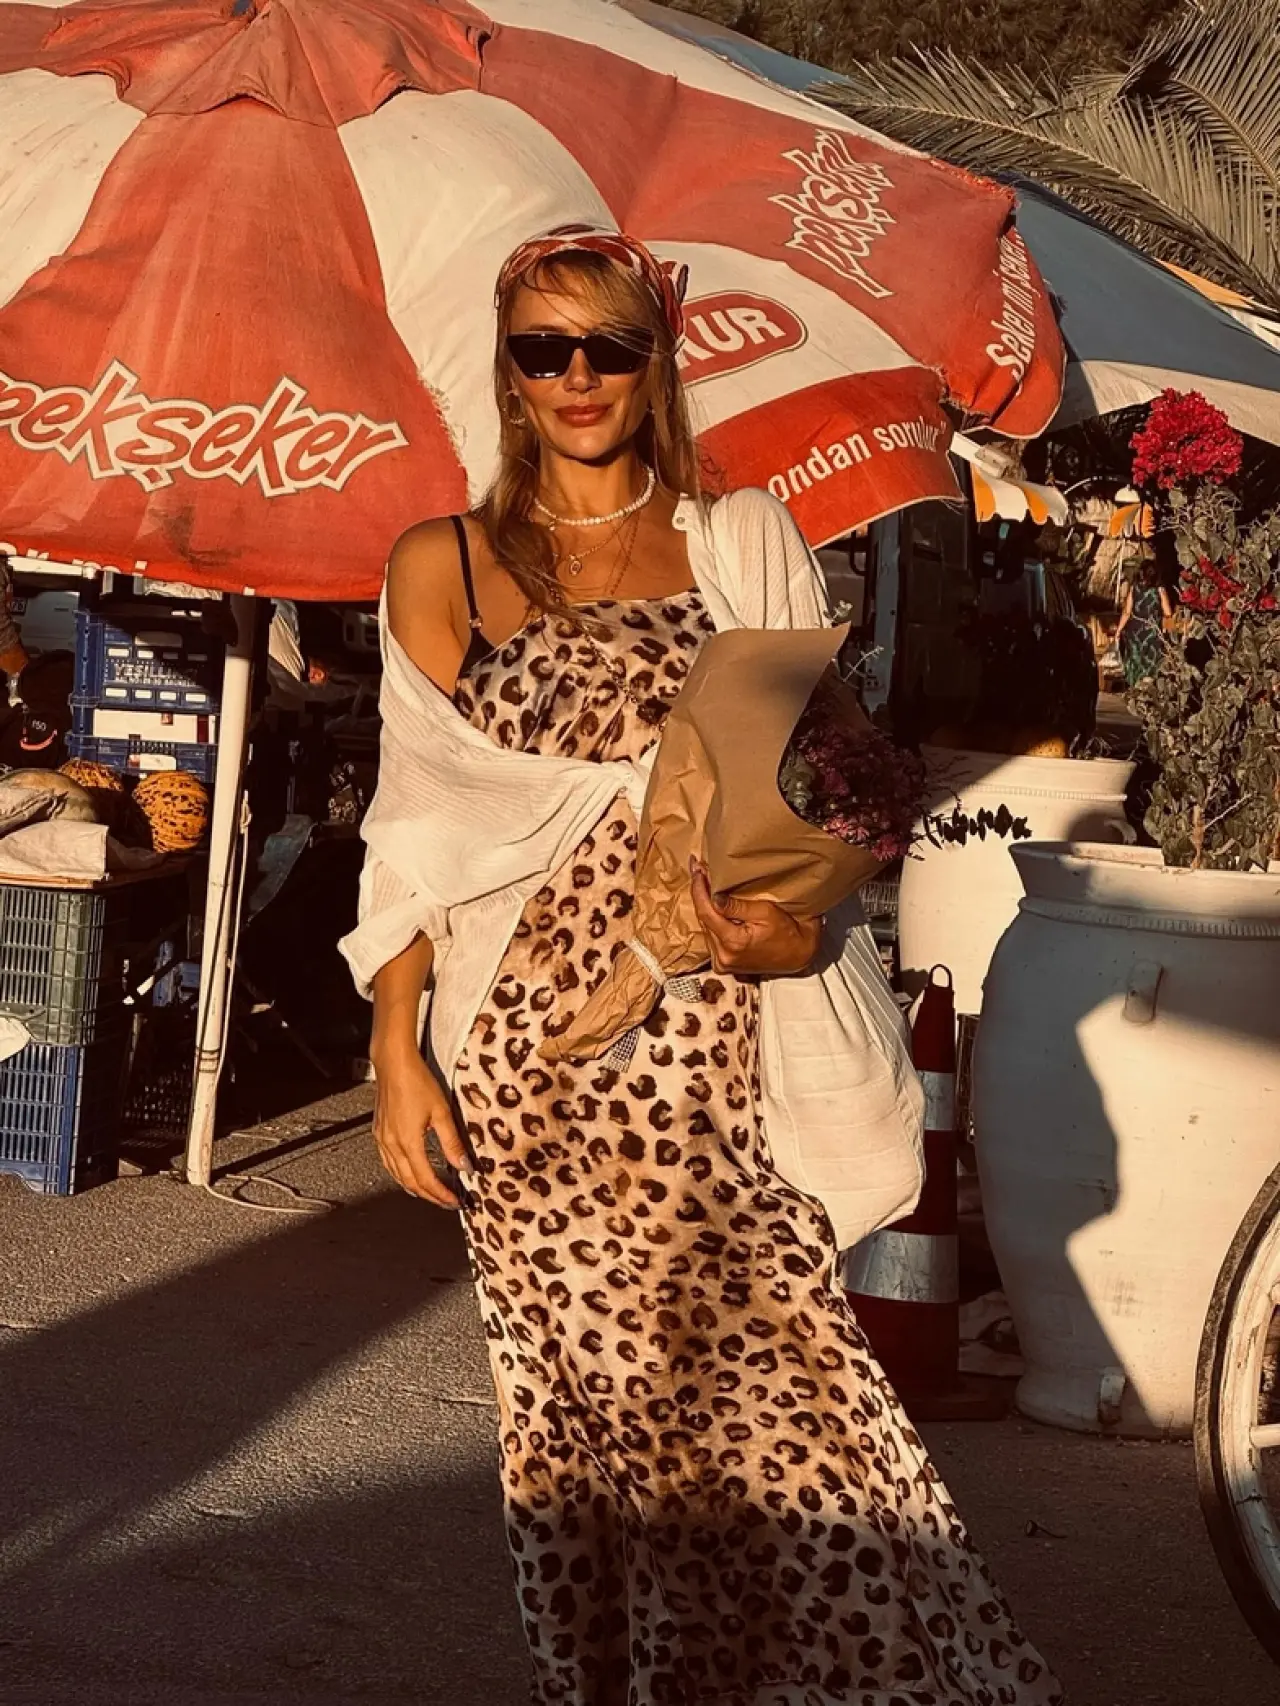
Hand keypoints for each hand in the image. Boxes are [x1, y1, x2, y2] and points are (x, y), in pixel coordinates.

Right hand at [371, 1047, 472, 1206]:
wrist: (394, 1063)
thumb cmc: (417, 1082)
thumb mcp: (441, 1112)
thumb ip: (452, 1142)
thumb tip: (465, 1167)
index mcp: (408, 1143)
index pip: (426, 1179)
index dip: (441, 1194)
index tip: (454, 1202)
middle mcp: (391, 1145)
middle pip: (410, 1182)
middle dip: (429, 1195)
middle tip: (445, 1202)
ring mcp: (382, 1139)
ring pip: (397, 1175)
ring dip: (413, 1187)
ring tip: (430, 1194)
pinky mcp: (379, 1132)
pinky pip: (388, 1162)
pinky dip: (400, 1174)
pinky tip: (407, 1174)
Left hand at [689, 858, 821, 975]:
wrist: (798, 955)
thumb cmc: (787, 932)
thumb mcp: (765, 912)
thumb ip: (737, 906)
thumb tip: (713, 897)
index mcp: (733, 943)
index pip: (706, 912)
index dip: (698, 890)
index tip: (697, 870)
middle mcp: (723, 956)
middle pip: (703, 919)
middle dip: (700, 894)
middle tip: (699, 871)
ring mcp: (722, 963)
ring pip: (706, 928)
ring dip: (705, 906)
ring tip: (704, 884)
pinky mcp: (724, 964)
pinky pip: (712, 937)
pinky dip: (712, 921)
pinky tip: (714, 906)